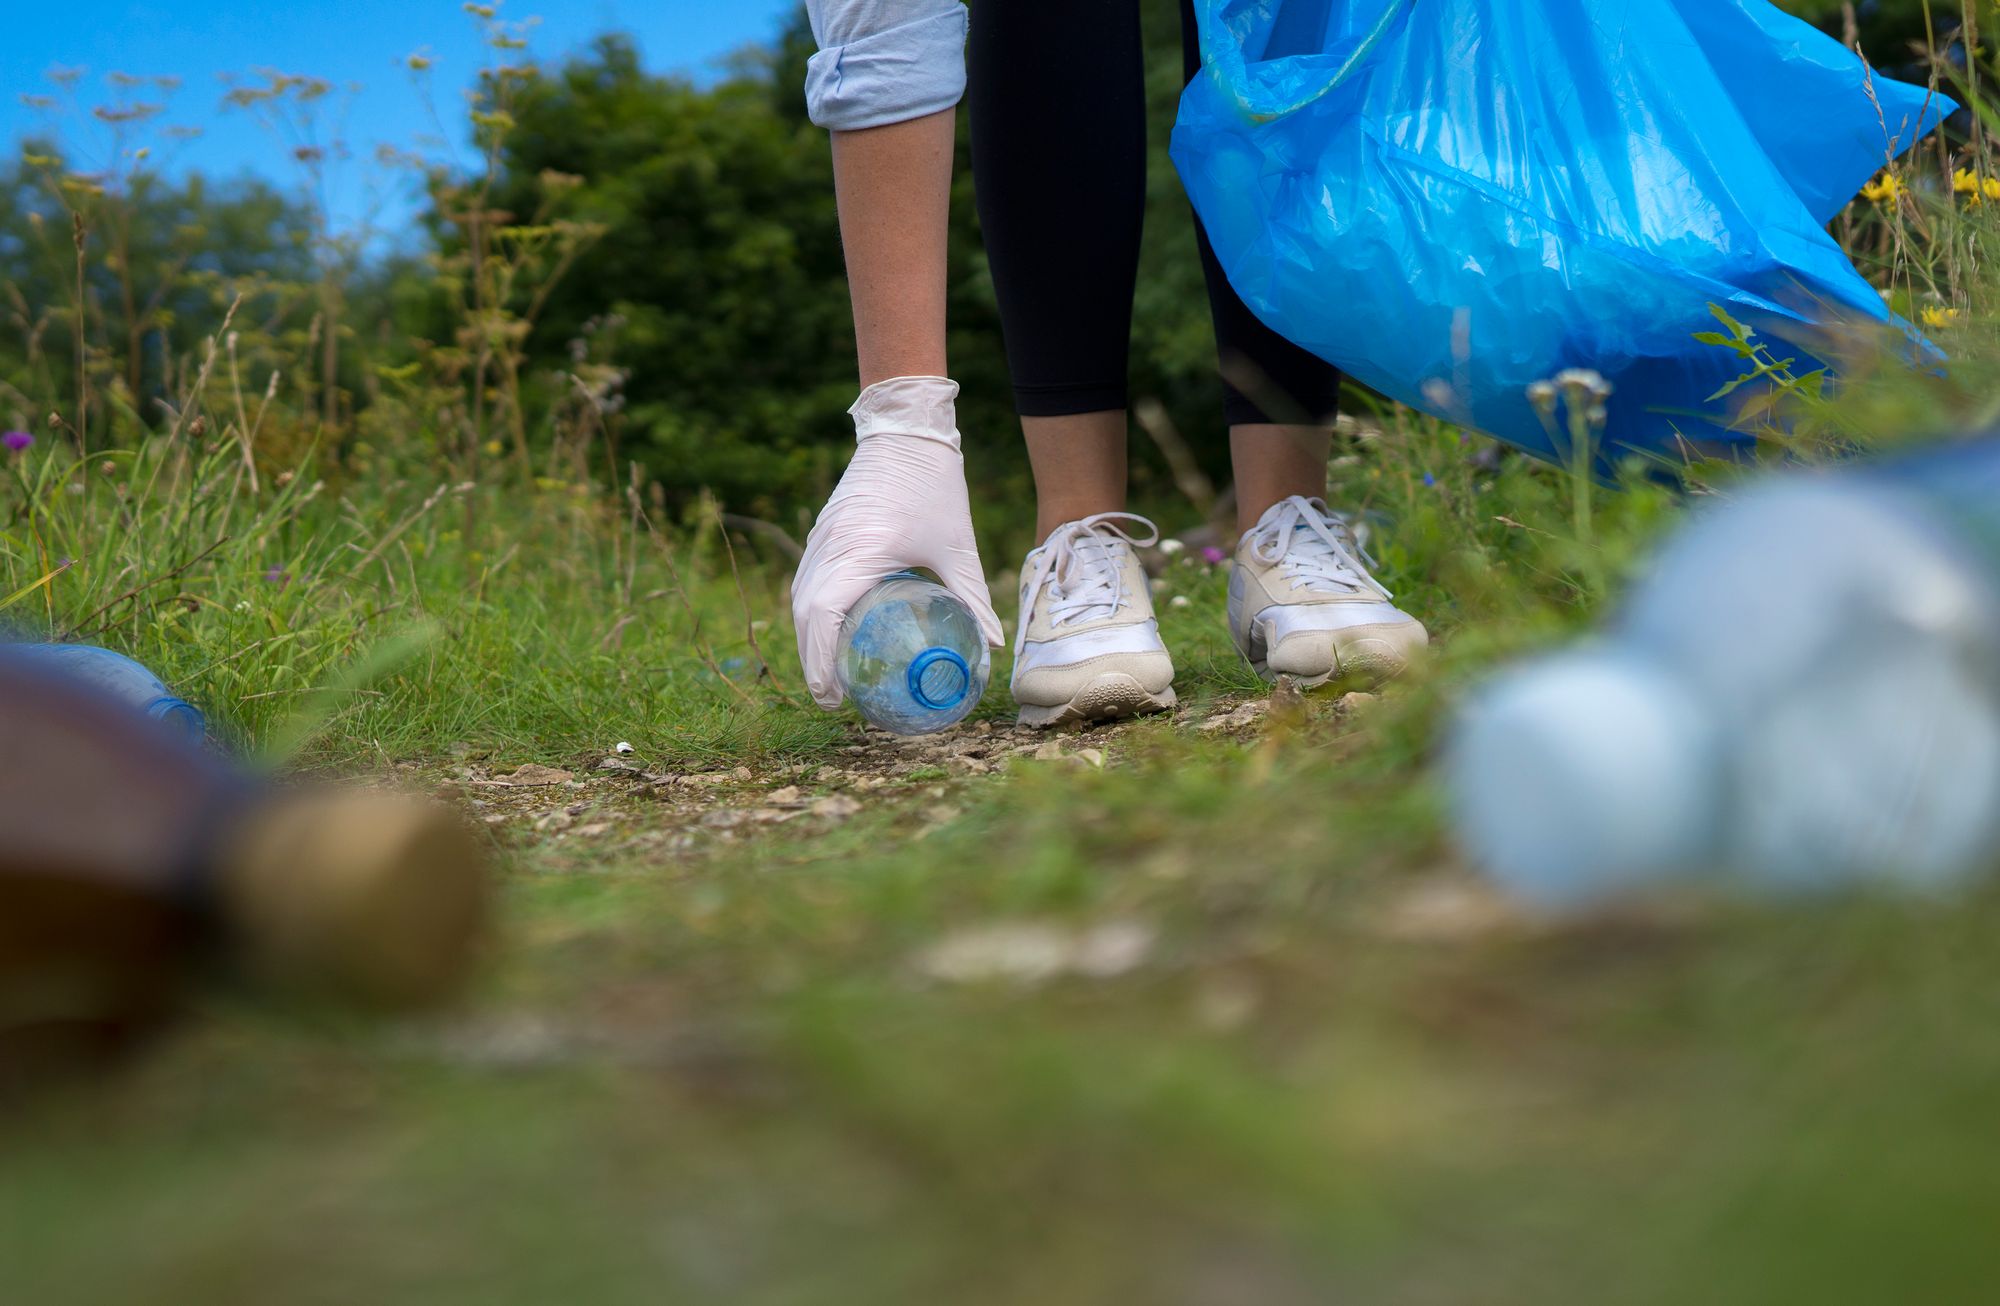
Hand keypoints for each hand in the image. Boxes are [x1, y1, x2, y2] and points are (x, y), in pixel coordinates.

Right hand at [792, 376, 1003, 708]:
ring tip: (828, 672)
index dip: (821, 660)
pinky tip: (829, 630)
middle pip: (804, 614)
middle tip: (833, 697)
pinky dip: (811, 610)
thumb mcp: (958, 546)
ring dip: (808, 636)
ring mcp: (821, 536)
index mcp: (861, 550)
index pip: (824, 615)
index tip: (833, 695)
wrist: (906, 429)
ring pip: (799, 596)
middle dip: (812, 659)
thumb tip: (994, 647)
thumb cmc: (934, 485)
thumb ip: (973, 597)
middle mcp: (831, 546)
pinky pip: (806, 578)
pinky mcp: (823, 530)